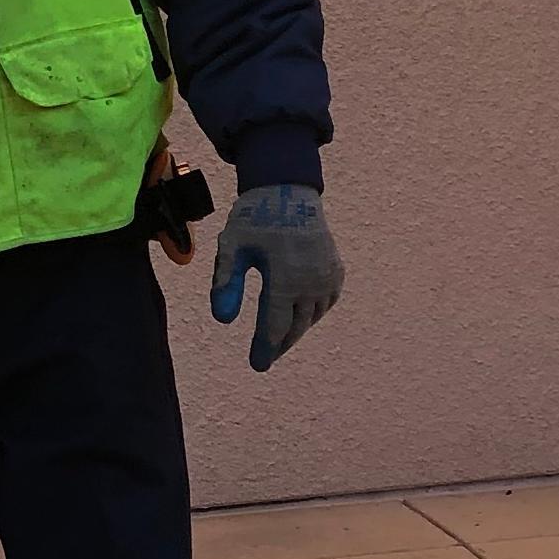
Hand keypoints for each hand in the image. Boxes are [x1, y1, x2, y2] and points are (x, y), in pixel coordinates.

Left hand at [210, 184, 343, 371]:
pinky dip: (311, 314)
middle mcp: (312, 280)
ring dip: (295, 330)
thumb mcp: (232, 246)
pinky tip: (297, 316)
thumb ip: (226, 281)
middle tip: (265, 358)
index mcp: (286, 276)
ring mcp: (327, 277)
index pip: (275, 325)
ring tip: (277, 340)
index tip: (257, 365)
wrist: (289, 193)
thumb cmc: (255, 219)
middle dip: (278, 344)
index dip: (265, 349)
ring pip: (311, 317)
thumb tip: (222, 320)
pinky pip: (325, 303)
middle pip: (295, 327)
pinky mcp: (336, 272)